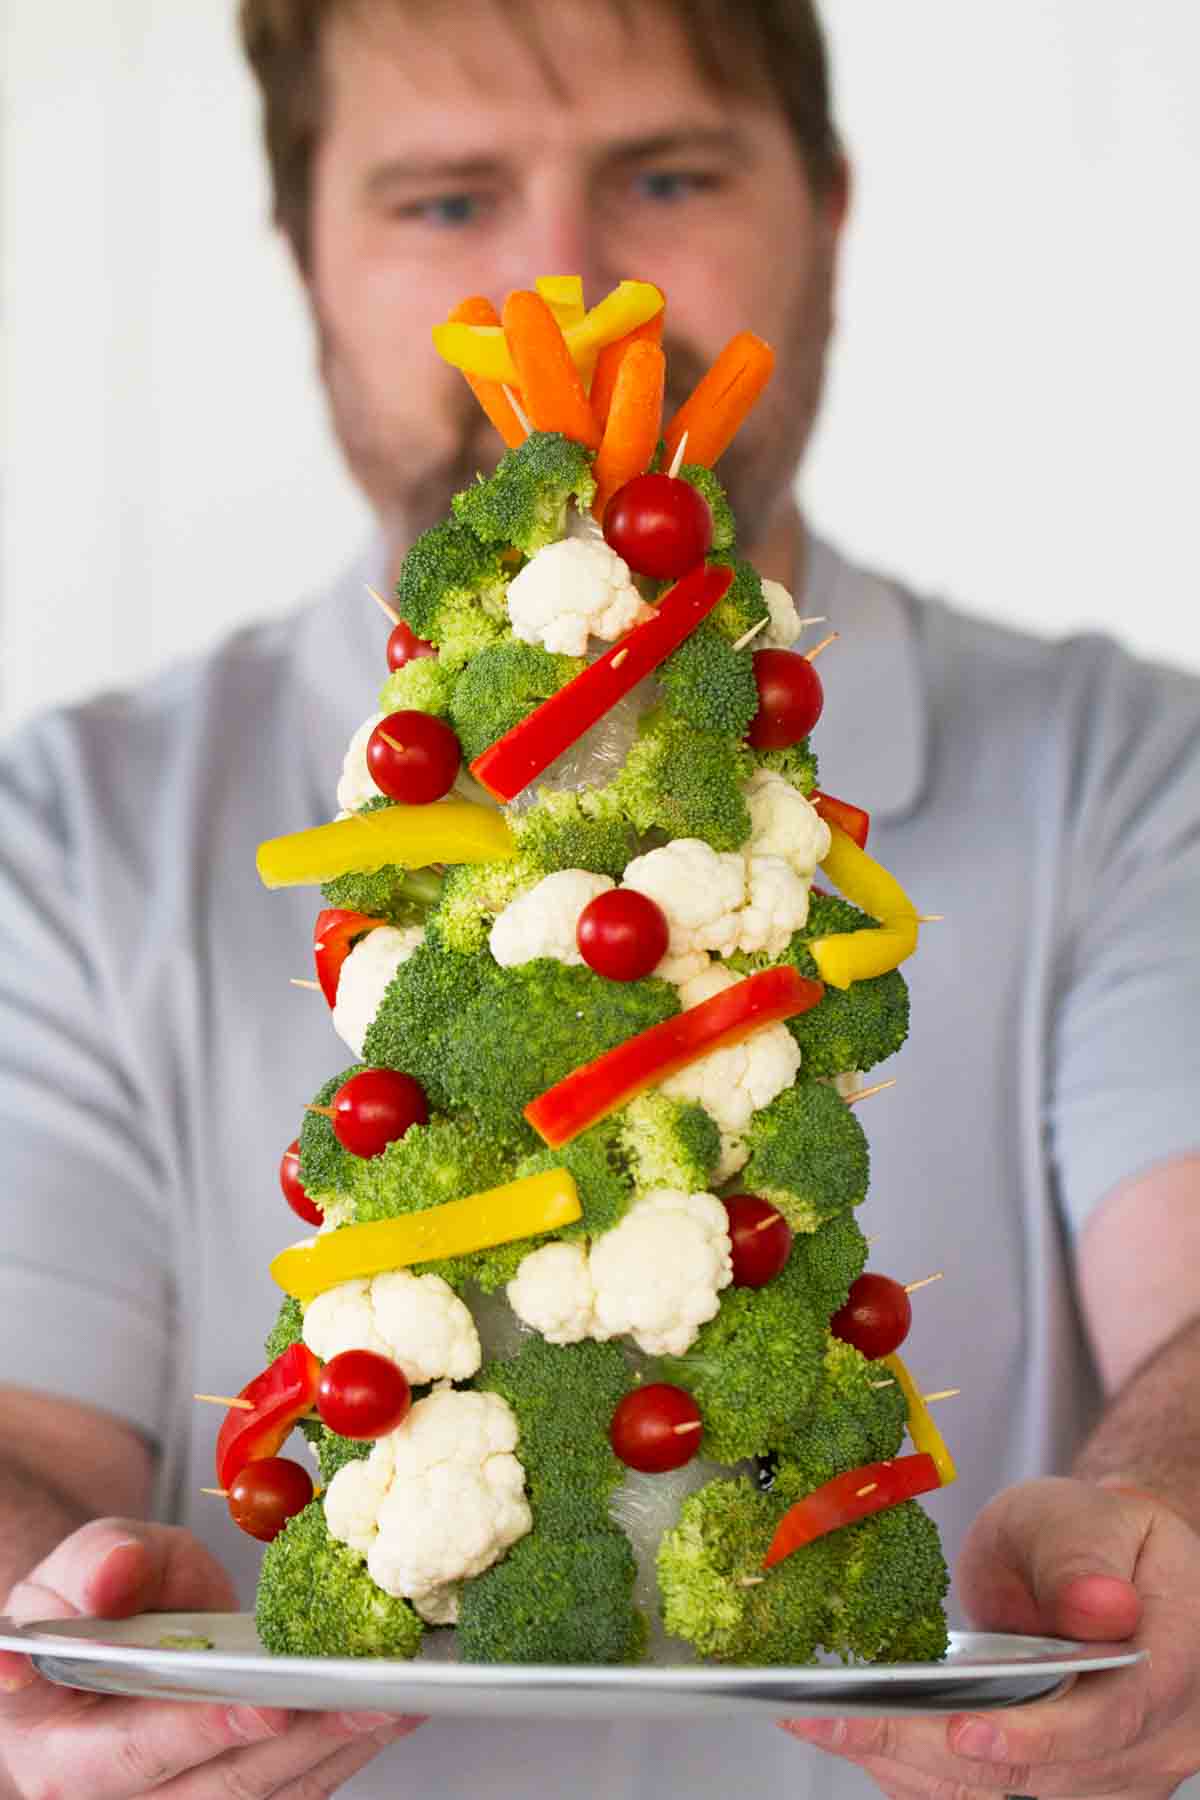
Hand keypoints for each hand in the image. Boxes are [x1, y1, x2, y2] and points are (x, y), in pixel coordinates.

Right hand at [0, 1516, 423, 1796]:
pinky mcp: (223, 1791)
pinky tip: (385, 1717)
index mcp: (55, 1746)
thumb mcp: (84, 1564)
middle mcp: (112, 1797)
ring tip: (395, 1703)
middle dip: (296, 1743)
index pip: (127, 1754)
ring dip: (333, 1752)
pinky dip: (338, 1755)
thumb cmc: (90, 1602)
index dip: (197, 1732)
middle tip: (362, 1699)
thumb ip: (98, 1566)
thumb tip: (110, 1580)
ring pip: (260, 1797)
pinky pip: (286, 1790)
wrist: (103, 1628)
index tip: (263, 1706)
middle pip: (213, 1788)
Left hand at [779, 1477, 1199, 1796]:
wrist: (1098, 1564)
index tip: (967, 1731)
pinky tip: (870, 1749)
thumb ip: (1083, 1560)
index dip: (1042, 1735)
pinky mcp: (1070, 1784)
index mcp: (1177, 1655)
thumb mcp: (1084, 1518)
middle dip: (943, 1752)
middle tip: (847, 1724)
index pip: (1116, 1716)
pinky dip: (929, 1777)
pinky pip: (998, 1796)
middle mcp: (1159, 1733)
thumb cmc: (1092, 1533)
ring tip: (834, 1731)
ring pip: (1017, 1795)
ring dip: (920, 1769)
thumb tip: (1103, 1606)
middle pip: (1053, 1771)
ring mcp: (1118, 1770)